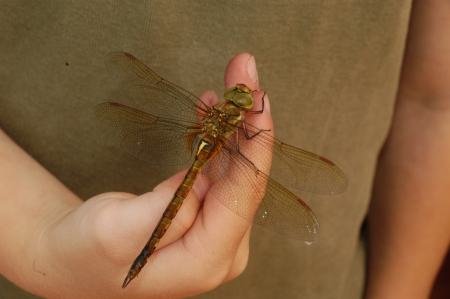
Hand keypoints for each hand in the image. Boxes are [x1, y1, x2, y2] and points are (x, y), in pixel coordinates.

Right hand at [0, 53, 271, 298]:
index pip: (242, 196)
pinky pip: (221, 173)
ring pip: (236, 171)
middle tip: (244, 74)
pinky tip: (213, 113)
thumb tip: (203, 175)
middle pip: (246, 179)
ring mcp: (219, 234)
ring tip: (228, 88)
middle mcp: (222, 250)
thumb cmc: (87, 252)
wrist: (77, 262)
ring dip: (232, 127)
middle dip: (247, 124)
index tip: (256, 101)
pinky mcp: (209, 217)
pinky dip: (218, 140)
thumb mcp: (114, 231)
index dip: (254, 144)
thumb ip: (164, 207)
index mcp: (205, 260)